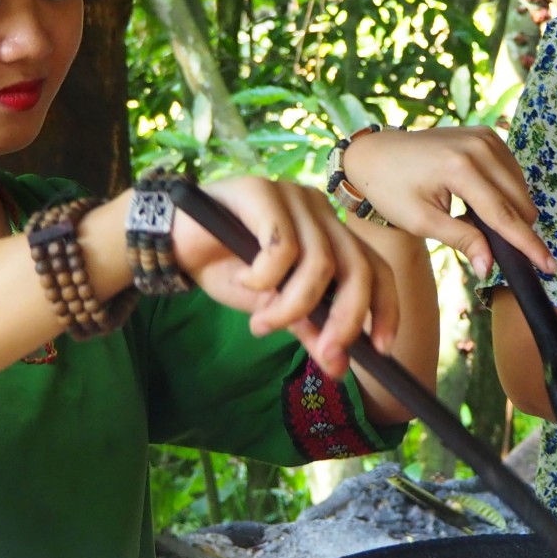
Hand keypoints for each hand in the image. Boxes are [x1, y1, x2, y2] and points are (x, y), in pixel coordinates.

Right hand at [170, 176, 397, 377]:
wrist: (172, 245)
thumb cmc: (227, 270)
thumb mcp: (274, 309)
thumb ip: (309, 329)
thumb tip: (338, 366)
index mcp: (330, 233)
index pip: (376, 268)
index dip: (385, 308)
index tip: (381, 349)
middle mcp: (319, 211)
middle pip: (357, 267)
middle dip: (346, 318)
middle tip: (326, 352)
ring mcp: (292, 197)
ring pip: (319, 263)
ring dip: (293, 306)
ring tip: (262, 322)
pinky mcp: (262, 191)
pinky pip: (282, 247)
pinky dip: (265, 278)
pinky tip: (244, 280)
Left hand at [339, 126, 556, 279]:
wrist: (375, 154)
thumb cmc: (391, 190)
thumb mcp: (422, 221)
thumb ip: (462, 240)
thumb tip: (489, 267)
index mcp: (460, 168)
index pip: (504, 215)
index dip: (528, 244)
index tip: (550, 266)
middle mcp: (479, 146)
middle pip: (519, 201)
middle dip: (517, 230)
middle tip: (492, 249)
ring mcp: (485, 137)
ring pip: (520, 188)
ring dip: (510, 211)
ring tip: (476, 222)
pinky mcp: (487, 135)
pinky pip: (511, 173)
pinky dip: (505, 193)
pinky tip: (481, 203)